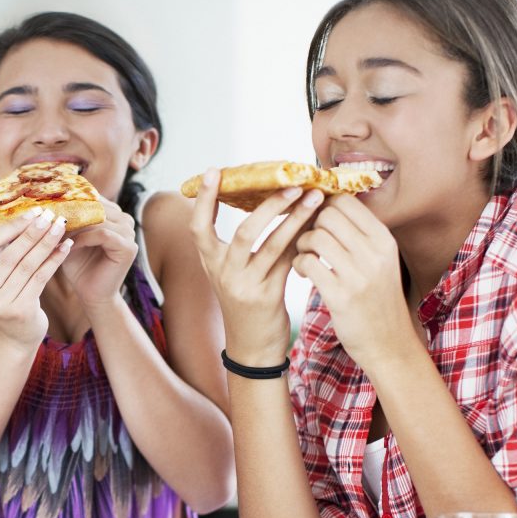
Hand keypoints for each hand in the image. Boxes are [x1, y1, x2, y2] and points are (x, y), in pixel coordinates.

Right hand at [0, 207, 71, 346]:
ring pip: (28, 266)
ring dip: (46, 243)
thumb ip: (1, 254)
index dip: (11, 226)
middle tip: (50, 215)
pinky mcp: (20, 312)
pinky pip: (40, 279)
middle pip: (10, 254)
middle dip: (32, 232)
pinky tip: (65, 247)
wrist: (15, 338)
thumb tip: (25, 215)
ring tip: (60, 227)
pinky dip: (54, 261)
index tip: (32, 212)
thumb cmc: (9, 298)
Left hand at [59, 197, 136, 308]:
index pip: (93, 197)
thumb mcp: (69, 237)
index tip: (48, 205)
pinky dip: (83, 239)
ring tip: (56, 233)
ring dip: (75, 226)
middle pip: (96, 205)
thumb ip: (66, 219)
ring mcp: (129, 233)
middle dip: (71, 212)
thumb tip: (47, 200)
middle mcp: (125, 220)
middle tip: (49, 217)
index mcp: (113, 214)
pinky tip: (68, 246)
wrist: (91, 295)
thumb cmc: (78, 266)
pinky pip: (102, 234)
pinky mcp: (128, 247)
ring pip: (98, 219)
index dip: (71, 200)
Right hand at [188, 169, 325, 364]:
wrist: (251, 347)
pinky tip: (317, 225)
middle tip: (291, 183)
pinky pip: (288, 261)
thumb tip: (265, 199)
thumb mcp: (233, 273)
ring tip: (314, 197)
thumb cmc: (246, 302)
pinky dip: (302, 240)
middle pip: (243, 231)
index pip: (199, 227)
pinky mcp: (267, 297)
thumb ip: (241, 244)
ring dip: (295, 218)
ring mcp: (245, 286)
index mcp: (211, 262)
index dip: (204, 199)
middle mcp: (223, 273)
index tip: (213, 170)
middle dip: (269, 204)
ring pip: (271, 245)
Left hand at [291, 194, 416, 368]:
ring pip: (315, 236)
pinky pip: (307, 263)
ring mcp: (359, 274)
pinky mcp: (340, 296)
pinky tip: (303, 273)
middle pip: (328, 215)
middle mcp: (375, 253)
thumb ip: (359, 234)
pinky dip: (298, 264)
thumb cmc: (376, 297)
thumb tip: (329, 202)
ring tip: (305, 258)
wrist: (388, 343)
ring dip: (302, 245)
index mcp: (384, 239)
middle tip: (309, 243)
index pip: (346, 201)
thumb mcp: (379, 260)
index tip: (318, 223)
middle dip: (310, 225)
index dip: (323, 207)